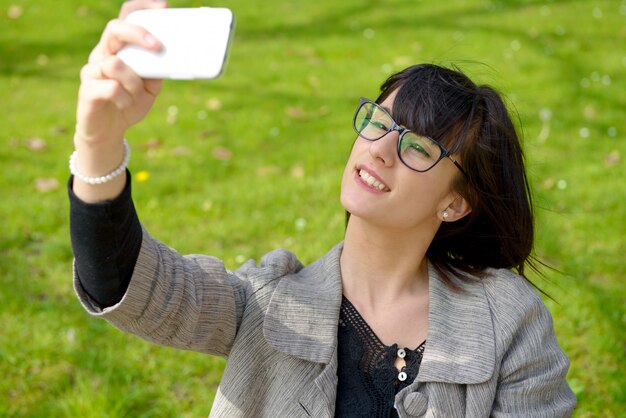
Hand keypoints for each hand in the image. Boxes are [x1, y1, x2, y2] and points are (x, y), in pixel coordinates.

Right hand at [75, 0, 167, 145]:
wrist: (108, 133)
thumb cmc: (129, 104)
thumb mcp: (151, 88)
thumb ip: (158, 71)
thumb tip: (175, 58)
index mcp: (119, 49)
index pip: (126, 18)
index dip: (142, 7)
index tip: (162, 6)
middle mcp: (102, 54)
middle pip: (114, 29)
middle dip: (138, 33)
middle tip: (157, 46)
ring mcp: (92, 70)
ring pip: (115, 63)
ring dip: (133, 83)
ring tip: (135, 95)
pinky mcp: (87, 89)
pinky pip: (112, 88)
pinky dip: (125, 99)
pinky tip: (124, 105)